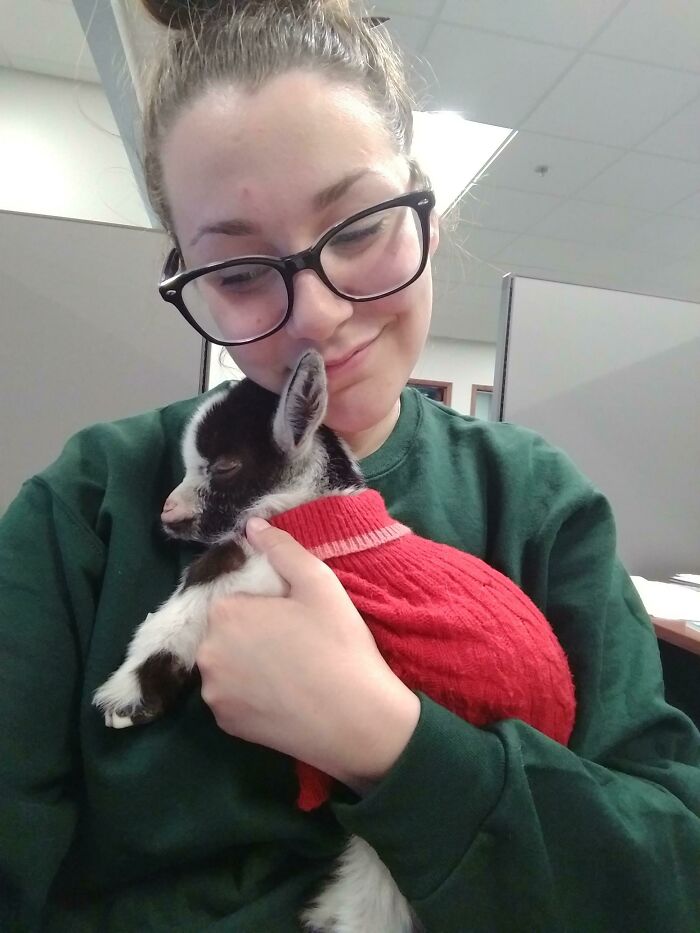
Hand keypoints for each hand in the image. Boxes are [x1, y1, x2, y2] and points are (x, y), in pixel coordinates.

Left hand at [196, 517, 420, 792]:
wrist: (358, 721)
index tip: (292, 615)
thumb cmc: (339, 644)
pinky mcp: (225, 724)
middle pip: (225, 631)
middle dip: (251, 631)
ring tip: (290, 669)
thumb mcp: (319, 583)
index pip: (234, 597)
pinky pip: (231, 697)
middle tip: (295, 641)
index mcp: (225, 613)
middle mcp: (206, 653)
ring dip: (246, 662)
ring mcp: (213, 694)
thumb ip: (282, 549)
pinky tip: (282, 694)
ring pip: (226, 664)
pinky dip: (249, 693)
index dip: (264, 603)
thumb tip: (252, 525)